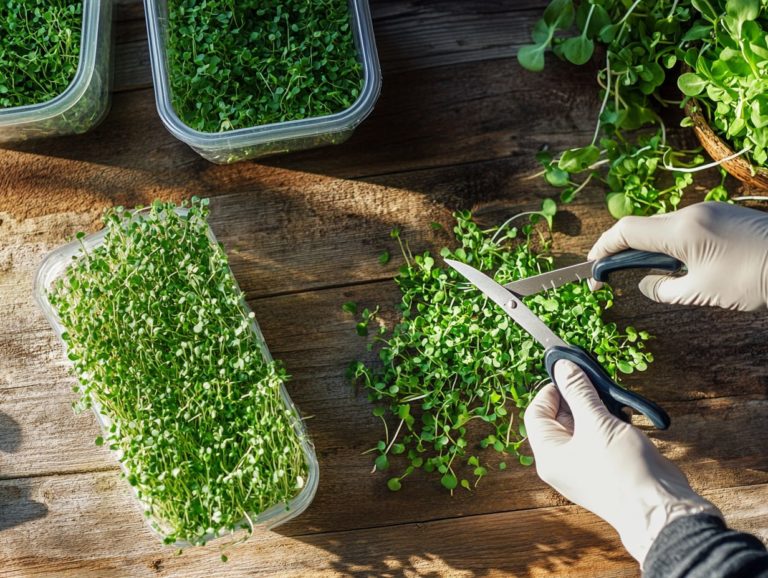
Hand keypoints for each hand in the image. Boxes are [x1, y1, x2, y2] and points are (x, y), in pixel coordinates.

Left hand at [524, 360, 721, 564]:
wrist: (660, 508)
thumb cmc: (622, 471)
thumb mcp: (596, 423)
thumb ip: (579, 392)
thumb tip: (563, 367)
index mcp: (549, 455)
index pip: (536, 413)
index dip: (551, 390)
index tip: (570, 374)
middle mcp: (563, 461)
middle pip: (560, 418)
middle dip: (578, 397)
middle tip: (595, 381)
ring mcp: (585, 465)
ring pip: (583, 426)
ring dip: (597, 408)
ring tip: (613, 399)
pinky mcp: (607, 466)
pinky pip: (601, 437)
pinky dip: (611, 422)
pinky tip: (626, 415)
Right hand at [589, 202, 767, 310]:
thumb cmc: (753, 280)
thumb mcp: (701, 293)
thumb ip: (664, 289)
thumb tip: (646, 284)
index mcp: (681, 230)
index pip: (627, 231)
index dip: (604, 247)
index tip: (593, 266)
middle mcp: (691, 213)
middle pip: (643, 227)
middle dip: (624, 250)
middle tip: (613, 275)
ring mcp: (710, 211)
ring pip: (664, 226)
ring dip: (649, 248)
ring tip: (650, 274)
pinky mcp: (724, 216)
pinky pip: (686, 225)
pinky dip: (672, 243)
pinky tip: (680, 264)